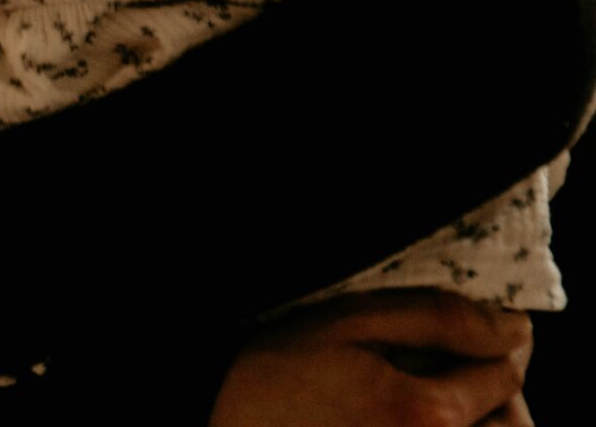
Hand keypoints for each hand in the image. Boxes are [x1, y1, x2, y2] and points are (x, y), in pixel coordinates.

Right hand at [210, 291, 533, 426]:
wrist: (218, 419)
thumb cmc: (272, 373)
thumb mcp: (345, 323)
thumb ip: (435, 318)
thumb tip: (513, 327)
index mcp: (427, 413)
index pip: (505, 370)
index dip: (498, 338)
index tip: (481, 323)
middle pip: (514, 426)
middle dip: (501, 390)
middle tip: (472, 365)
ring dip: (486, 419)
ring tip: (449, 398)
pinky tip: (416, 418)